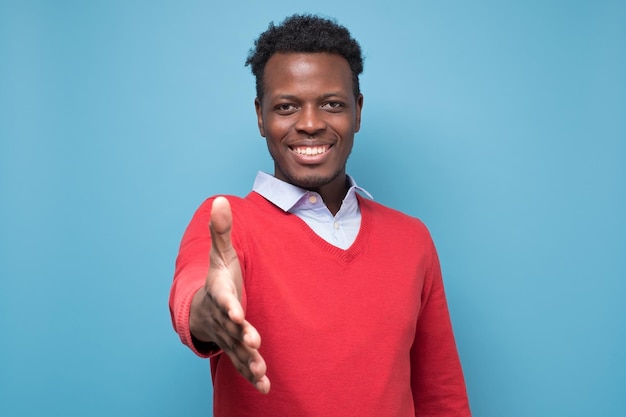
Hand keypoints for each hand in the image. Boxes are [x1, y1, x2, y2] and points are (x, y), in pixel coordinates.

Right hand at [189, 196, 270, 393]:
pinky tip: (265, 388)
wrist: (205, 307)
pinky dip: (252, 377)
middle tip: (253, 342)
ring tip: (260, 372)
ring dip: (248, 361)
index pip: (222, 299)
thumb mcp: (220, 253)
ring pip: (236, 350)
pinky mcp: (236, 350)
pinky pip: (243, 364)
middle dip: (241, 335)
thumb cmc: (219, 277)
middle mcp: (222, 317)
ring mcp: (229, 335)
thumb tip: (220, 200)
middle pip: (231, 328)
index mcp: (219, 293)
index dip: (228, 305)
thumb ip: (221, 230)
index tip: (235, 311)